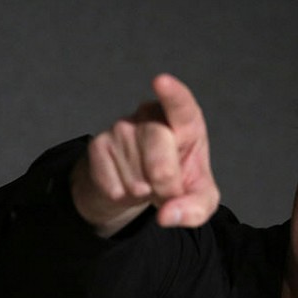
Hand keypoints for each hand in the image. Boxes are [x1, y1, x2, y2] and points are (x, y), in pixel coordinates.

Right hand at [71, 74, 219, 236]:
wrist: (139, 186)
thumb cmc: (178, 181)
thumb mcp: (199, 197)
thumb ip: (196, 208)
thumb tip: (168, 215)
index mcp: (185, 122)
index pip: (180, 104)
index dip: (172, 94)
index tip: (161, 81)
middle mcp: (152, 116)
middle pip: (159, 150)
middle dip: (166, 181)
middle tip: (169, 190)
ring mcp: (122, 127)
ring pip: (135, 173)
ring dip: (144, 191)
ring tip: (148, 183)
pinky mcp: (98, 144)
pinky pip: (112, 182)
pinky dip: (122, 195)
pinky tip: (127, 184)